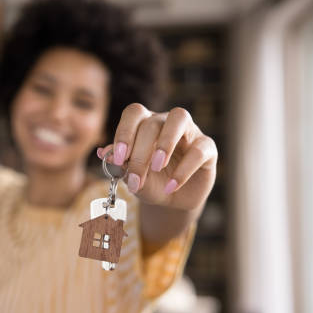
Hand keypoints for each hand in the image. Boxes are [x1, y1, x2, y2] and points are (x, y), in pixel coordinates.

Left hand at [98, 103, 216, 211]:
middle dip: (141, 152)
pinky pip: (199, 150)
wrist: (173, 199)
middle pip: (152, 122)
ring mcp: (189, 131)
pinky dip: (184, 170)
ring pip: (179, 118)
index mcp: (144, 123)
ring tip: (156, 167)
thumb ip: (121, 165)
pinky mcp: (208, 147)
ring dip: (165, 142)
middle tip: (135, 177)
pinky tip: (171, 187)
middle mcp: (166, 121)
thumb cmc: (150, 182)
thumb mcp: (133, 177)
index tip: (118, 158)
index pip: (133, 113)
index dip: (124, 132)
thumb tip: (105, 153)